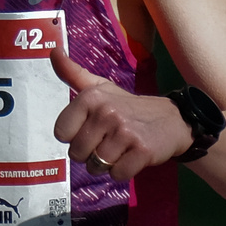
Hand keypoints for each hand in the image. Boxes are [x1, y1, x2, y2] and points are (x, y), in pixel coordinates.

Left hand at [51, 49, 193, 181]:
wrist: (171, 120)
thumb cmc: (126, 105)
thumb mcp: (99, 87)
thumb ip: (72, 72)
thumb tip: (53, 50)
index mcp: (91, 97)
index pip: (62, 132)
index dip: (73, 137)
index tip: (88, 130)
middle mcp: (107, 113)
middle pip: (77, 152)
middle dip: (88, 154)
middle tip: (105, 143)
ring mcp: (125, 132)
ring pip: (96, 165)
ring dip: (105, 165)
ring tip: (118, 151)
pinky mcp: (142, 151)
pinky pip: (118, 174)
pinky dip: (122, 172)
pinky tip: (130, 158)